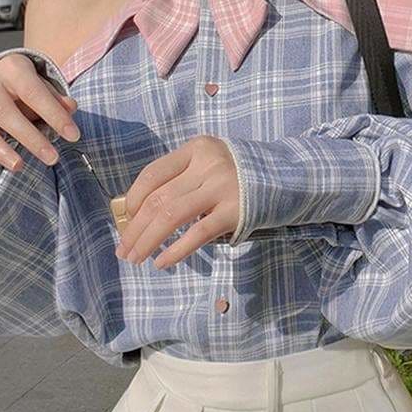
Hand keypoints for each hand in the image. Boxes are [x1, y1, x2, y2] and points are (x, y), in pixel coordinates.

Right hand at [0, 53, 79, 171]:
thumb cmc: (26, 88)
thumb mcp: (43, 86)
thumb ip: (56, 99)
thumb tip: (71, 107)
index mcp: (12, 69)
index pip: (34, 92)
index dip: (54, 114)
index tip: (73, 135)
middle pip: (5, 112)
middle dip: (30, 137)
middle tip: (53, 158)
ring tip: (19, 166)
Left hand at [115, 135, 240, 267]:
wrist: (288, 179)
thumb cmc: (240, 176)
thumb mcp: (211, 165)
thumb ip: (183, 179)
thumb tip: (142, 213)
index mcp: (196, 149)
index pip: (153, 174)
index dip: (133, 199)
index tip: (126, 220)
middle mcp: (207, 165)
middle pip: (158, 199)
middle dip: (135, 228)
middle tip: (124, 250)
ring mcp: (222, 187)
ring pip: (171, 216)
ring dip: (148, 241)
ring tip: (136, 258)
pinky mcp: (235, 211)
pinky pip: (197, 234)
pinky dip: (175, 251)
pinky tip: (162, 263)